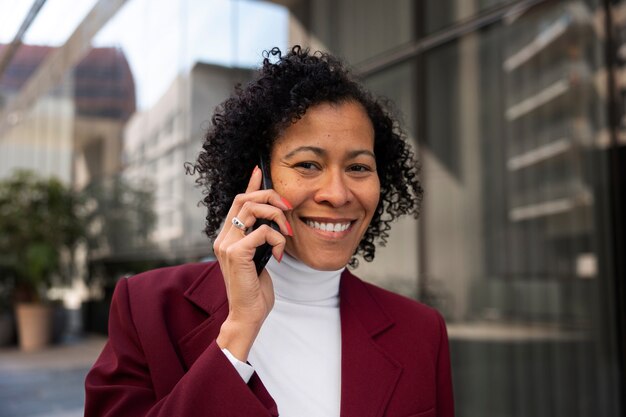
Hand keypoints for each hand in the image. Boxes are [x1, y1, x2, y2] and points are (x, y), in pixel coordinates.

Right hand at [214, 166, 291, 360]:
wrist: (248, 315)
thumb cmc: (256, 290)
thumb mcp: (260, 258)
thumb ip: (261, 239)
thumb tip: (274, 222)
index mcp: (227, 237)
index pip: (238, 202)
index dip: (250, 184)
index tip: (259, 170)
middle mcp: (223, 237)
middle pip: (244, 199)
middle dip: (270, 197)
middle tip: (289, 208)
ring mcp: (227, 244)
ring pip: (253, 209)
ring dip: (277, 217)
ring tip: (287, 233)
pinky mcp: (236, 253)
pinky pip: (263, 231)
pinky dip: (277, 240)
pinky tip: (278, 256)